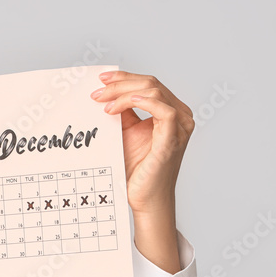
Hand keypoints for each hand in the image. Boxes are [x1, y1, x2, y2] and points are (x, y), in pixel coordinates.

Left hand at [91, 70, 194, 216]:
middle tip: (96, 94)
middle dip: (120, 84)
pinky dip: (143, 102)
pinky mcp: (174, 138)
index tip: (100, 80)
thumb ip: (122, 113)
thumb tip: (103, 94)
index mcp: (170, 111)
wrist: (144, 198)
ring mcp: (180, 126)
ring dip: (124, 93)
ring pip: (154, 92)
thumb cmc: (136, 169)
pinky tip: (122, 104)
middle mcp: (179, 115)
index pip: (148, 84)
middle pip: (150, 84)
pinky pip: (164, 110)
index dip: (124, 78)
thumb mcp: (125, 133)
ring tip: (104, 105)